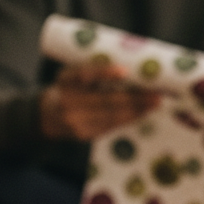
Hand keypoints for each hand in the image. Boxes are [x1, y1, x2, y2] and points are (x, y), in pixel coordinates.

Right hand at [40, 62, 161, 141]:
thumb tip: (134, 68)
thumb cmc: (70, 89)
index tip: (124, 71)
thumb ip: (95, 71)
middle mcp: (68, 100)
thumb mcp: (74, 76)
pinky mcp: (83, 134)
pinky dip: (129, 118)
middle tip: (156, 94)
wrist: (46, 117)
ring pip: (112, 115)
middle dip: (135, 98)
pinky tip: (142, 113)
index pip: (84, 74)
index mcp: (65, 79)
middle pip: (106, 99)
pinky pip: (111, 126)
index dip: (104, 73)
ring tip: (154, 103)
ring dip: (137, 110)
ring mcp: (74, 120)